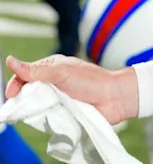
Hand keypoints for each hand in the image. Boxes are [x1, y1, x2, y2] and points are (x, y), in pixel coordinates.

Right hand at [5, 54, 138, 124]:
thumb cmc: (92, 81)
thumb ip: (36, 70)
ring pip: (35, 106)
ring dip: (35, 109)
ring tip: (41, 110)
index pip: (24, 75)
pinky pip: (46, 118)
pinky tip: (47, 119)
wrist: (114, 98)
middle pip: (28, 92)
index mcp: (51, 69)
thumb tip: (10, 60)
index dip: (15, 84)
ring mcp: (56, 99)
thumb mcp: (61, 72)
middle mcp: (52, 83)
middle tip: (22, 105)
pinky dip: (45, 119)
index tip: (11, 95)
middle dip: (23, 99)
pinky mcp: (61, 114)